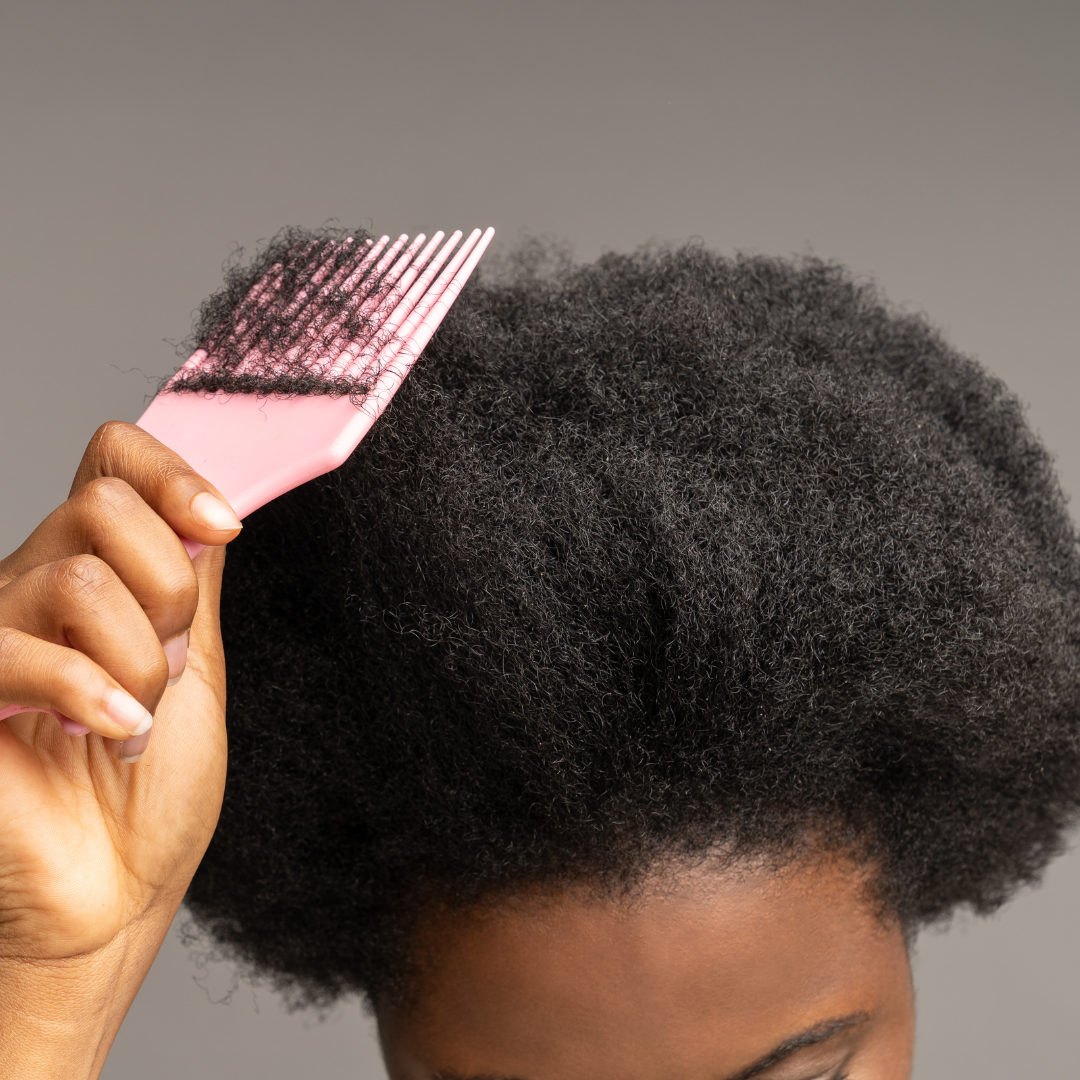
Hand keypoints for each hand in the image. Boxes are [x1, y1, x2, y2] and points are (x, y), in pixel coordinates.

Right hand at [0, 421, 241, 1076]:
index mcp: (98, 569)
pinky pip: (23, 651)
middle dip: (168, 593)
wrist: (116, 888)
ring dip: (140, 663)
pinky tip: (113, 732)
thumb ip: (192, 582)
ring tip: (135, 719)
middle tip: (168, 666)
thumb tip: (209, 506)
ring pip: (79, 581)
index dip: (168, 472)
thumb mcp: (196, 666)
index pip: (113, 461)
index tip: (222, 525)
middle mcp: (35, 585)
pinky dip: (93, 693)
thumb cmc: (151, 789)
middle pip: (103, 508)